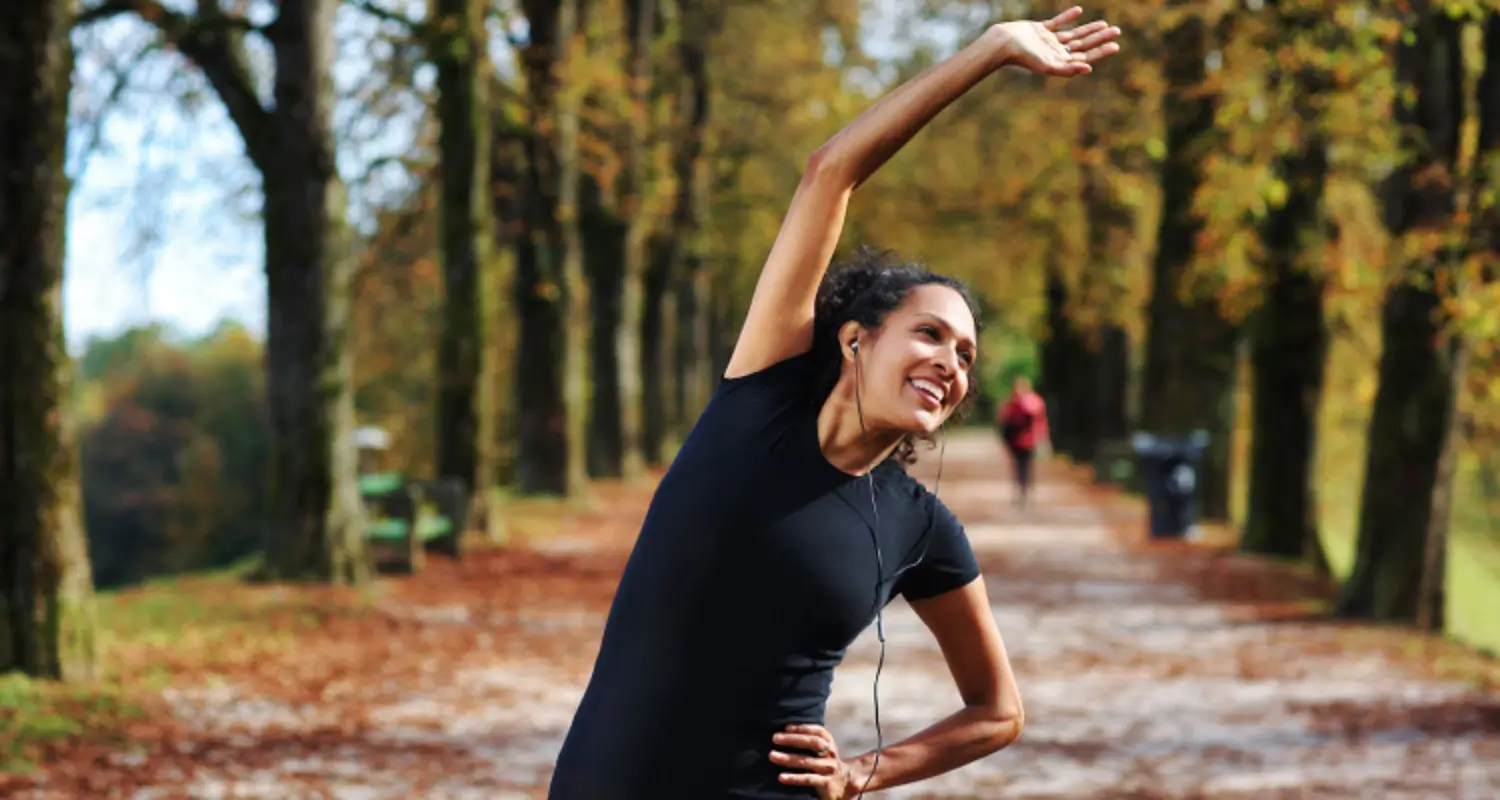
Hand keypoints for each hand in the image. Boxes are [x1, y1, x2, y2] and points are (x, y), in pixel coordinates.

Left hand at [770, 724, 860, 798]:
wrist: (843, 784)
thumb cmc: (824, 762)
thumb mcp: (822, 749)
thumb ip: (809, 740)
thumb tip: (784, 730)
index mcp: (829, 743)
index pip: (818, 731)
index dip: (803, 728)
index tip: (786, 727)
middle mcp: (830, 754)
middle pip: (813, 743)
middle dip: (793, 739)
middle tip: (775, 738)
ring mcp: (828, 768)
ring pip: (807, 761)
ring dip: (788, 758)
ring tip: (772, 755)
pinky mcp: (825, 783)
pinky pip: (808, 779)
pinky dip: (794, 777)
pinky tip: (781, 777)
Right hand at [989, 6, 1121, 76]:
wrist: (1004, 43)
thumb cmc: (1024, 57)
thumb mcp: (1047, 65)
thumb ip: (1067, 69)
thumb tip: (1089, 69)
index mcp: (1059, 62)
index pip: (1085, 57)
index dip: (1100, 51)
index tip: (1115, 45)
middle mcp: (1055, 52)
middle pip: (1083, 45)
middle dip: (1100, 39)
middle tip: (1116, 31)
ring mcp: (1048, 41)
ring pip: (1074, 34)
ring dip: (1089, 29)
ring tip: (1104, 23)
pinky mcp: (1040, 30)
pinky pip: (1057, 22)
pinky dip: (1068, 17)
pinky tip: (1078, 11)